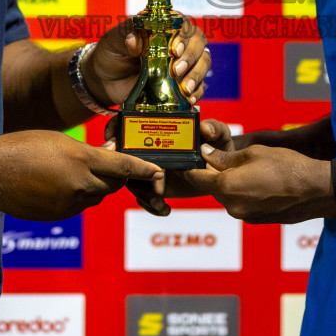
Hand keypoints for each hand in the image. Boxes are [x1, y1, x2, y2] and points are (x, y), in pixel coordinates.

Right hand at [0, 130, 162, 220]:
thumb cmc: (22, 147)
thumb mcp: (59, 141)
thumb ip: (87, 152)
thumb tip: (108, 156)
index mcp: (81, 160)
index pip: (123, 167)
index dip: (143, 170)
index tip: (159, 173)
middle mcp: (79, 185)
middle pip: (112, 185)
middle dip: (114, 177)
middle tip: (108, 166)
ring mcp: (68, 204)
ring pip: (95, 197)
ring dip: (94, 187)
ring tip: (72, 173)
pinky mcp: (57, 216)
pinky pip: (77, 207)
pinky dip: (76, 197)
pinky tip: (57, 186)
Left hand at [84, 18, 209, 107]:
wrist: (106, 80)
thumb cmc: (112, 53)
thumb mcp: (113, 41)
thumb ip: (124, 36)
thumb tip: (134, 39)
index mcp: (164, 26)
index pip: (182, 25)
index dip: (182, 37)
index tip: (174, 50)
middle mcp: (179, 42)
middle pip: (198, 44)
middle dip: (191, 57)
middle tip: (177, 70)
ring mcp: (183, 63)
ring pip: (203, 63)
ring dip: (197, 75)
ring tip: (186, 87)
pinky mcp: (182, 83)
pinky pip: (199, 86)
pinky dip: (197, 92)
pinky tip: (189, 98)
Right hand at [105, 118, 237, 216]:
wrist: (222, 173)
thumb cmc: (218, 146)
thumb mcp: (219, 134)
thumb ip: (214, 129)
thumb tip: (204, 130)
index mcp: (160, 131)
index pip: (131, 126)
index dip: (116, 127)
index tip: (113, 136)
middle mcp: (151, 150)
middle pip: (125, 157)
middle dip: (123, 168)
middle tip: (136, 178)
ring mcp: (151, 170)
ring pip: (133, 181)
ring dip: (141, 193)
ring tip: (158, 202)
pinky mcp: (156, 188)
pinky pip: (145, 199)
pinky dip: (152, 206)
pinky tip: (166, 209)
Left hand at [183, 144, 334, 224]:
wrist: (317, 191)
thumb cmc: (287, 166)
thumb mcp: (254, 153)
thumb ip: (226, 157)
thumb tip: (206, 154)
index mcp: (227, 186)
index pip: (196, 179)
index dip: (190, 168)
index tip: (186, 159)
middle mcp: (232, 206)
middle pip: (212, 188)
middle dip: (214, 174)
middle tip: (221, 157)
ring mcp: (244, 216)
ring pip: (228, 196)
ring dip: (231, 184)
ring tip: (249, 168)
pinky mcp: (256, 220)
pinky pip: (241, 204)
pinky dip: (244, 193)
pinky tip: (260, 182)